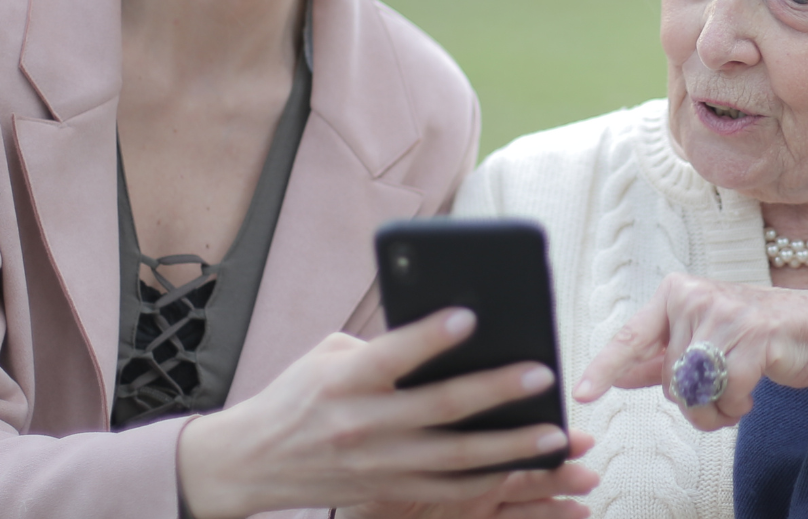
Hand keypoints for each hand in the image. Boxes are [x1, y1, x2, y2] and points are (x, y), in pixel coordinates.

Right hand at [178, 308, 581, 518]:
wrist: (253, 462)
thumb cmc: (298, 396)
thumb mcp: (328, 357)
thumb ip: (382, 347)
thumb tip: (444, 337)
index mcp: (344, 380)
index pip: (392, 355)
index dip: (430, 337)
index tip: (470, 317)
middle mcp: (362, 424)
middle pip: (439, 408)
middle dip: (496, 392)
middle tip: (542, 375)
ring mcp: (377, 464)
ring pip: (456, 458)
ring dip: (510, 447)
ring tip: (554, 434)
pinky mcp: (386, 491)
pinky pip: (448, 491)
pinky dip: (488, 481)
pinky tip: (521, 468)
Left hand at [574, 274, 807, 436]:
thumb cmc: (753, 336)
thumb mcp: (701, 342)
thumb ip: (659, 358)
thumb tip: (616, 375)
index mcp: (675, 294)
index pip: (631, 337)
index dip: (604, 368)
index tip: (582, 393)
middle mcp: (696, 297)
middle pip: (669, 379)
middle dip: (693, 400)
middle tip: (718, 391)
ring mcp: (726, 313)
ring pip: (695, 390)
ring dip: (716, 409)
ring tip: (735, 394)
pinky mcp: (756, 334)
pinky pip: (727, 395)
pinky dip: (737, 408)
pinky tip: (751, 394)